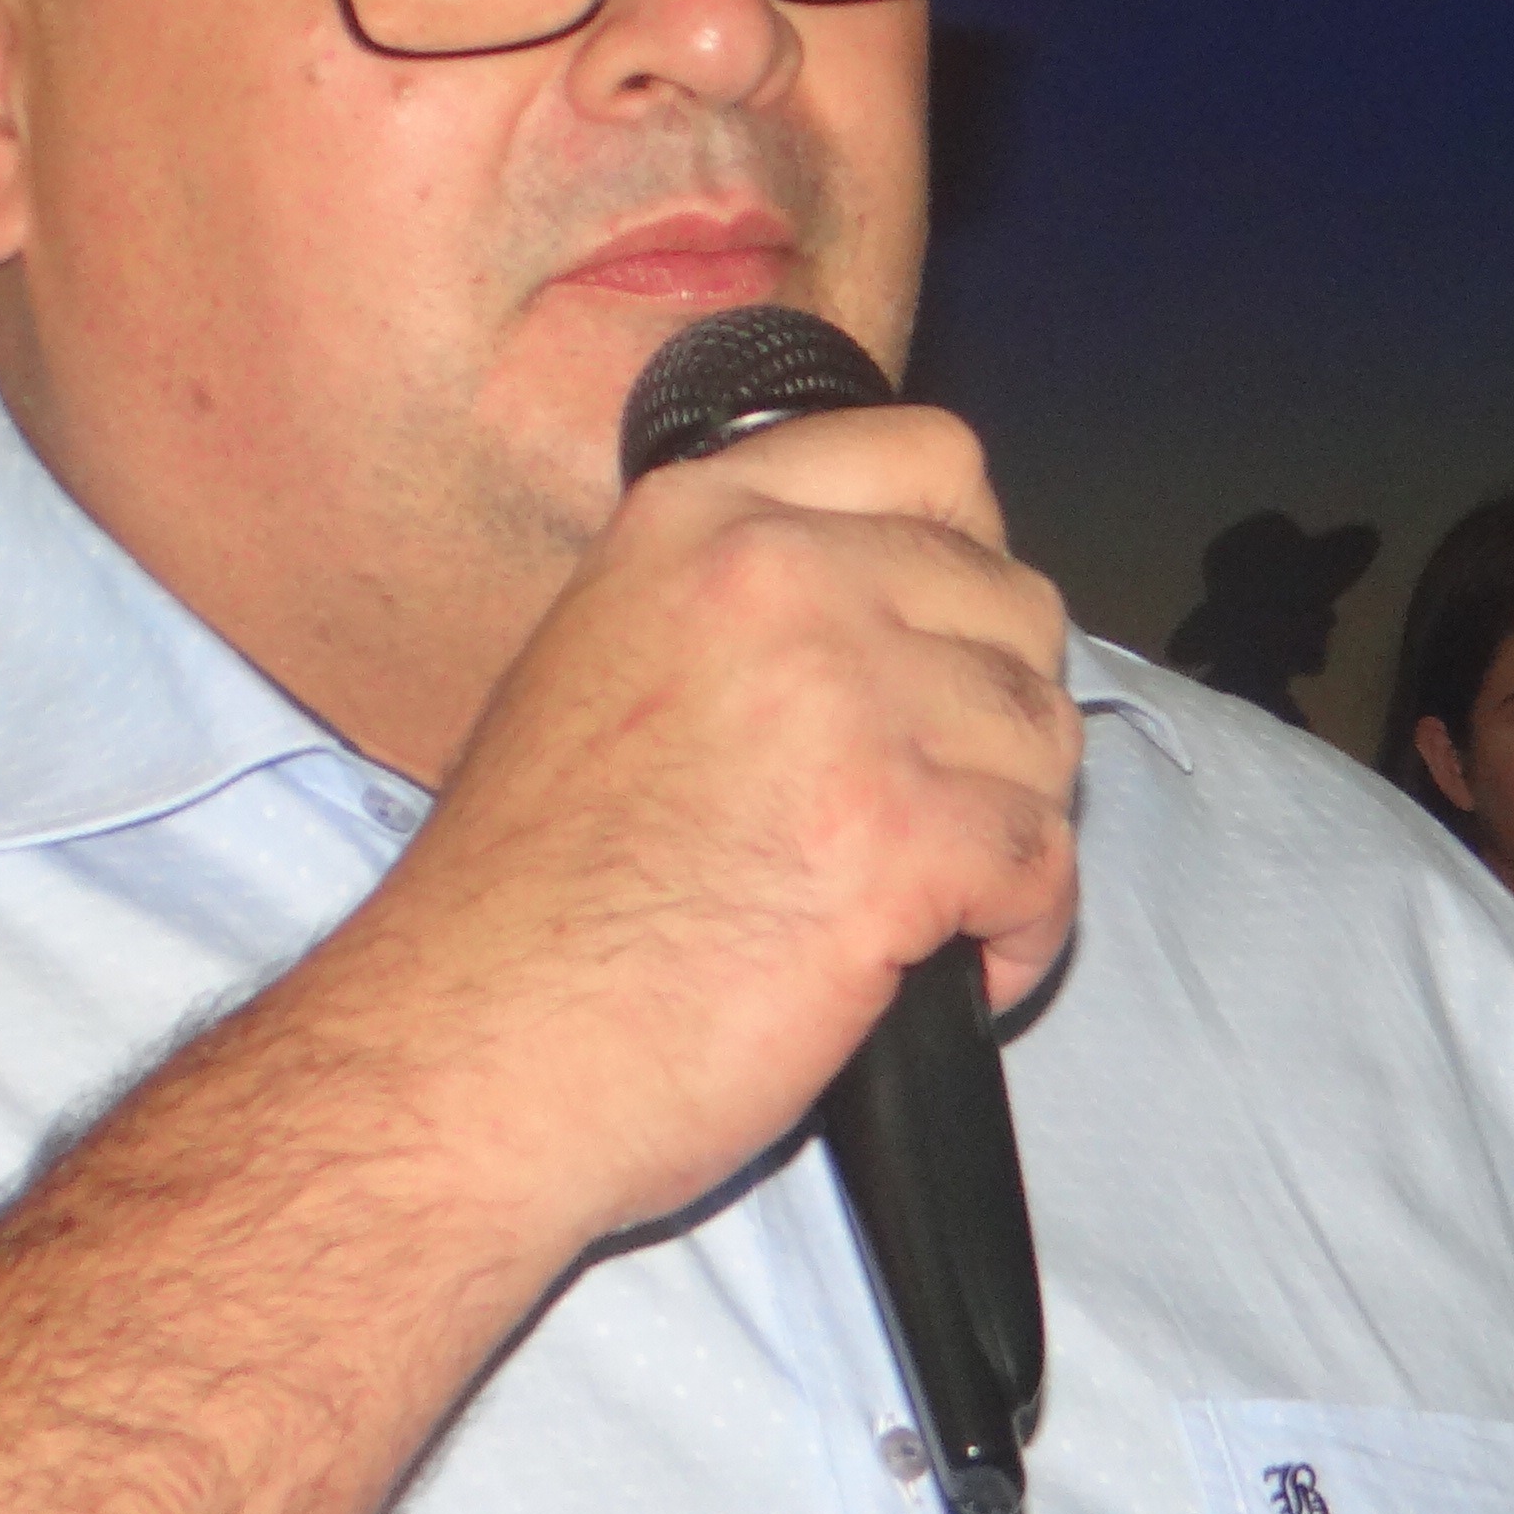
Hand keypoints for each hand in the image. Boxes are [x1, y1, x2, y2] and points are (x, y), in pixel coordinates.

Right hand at [304, 400, 1082, 1272]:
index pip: (936, 461)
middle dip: (995, 720)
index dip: (972, 561)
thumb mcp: (599, 661)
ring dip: (1010, 830)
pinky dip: (1020, 930)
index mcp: (701, 520)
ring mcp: (846, 702)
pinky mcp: (898, 837)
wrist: (468, 1051)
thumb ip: (739, 605)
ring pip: (1044, 737)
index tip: (949, 645)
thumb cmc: (522, 902)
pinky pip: (1045, 860)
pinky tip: (948, 966)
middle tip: (929, 808)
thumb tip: (894, 612)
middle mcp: (780, 579)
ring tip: (925, 900)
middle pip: (1013, 608)